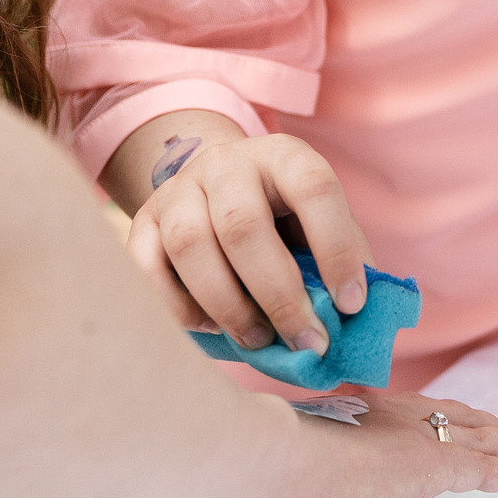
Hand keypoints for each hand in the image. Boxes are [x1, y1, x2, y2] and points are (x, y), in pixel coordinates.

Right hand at [127, 134, 368, 354]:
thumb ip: (339, 266)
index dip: (336, 248)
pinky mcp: (142, 220)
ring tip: (258, 341)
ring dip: (228, 305)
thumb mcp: (317, 227)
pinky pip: (147, 267)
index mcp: (284, 156)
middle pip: (243, 225)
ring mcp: (178, 189)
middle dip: (278, 295)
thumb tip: (355, 327)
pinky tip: (210, 327)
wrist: (215, 191)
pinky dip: (179, 307)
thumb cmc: (283, 222)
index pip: (314, 188)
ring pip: (190, 244)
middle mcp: (227, 163)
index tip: (351, 305)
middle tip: (306, 341)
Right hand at [200, 388, 497, 497]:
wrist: (277, 465)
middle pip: (450, 414)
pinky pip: (486, 468)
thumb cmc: (259, 474)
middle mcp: (390, 416)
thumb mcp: (266, 479)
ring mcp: (416, 437)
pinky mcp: (437, 463)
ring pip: (478, 434)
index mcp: (353, 413)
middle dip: (481, 420)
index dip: (431, 414)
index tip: (444, 417)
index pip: (405, 411)